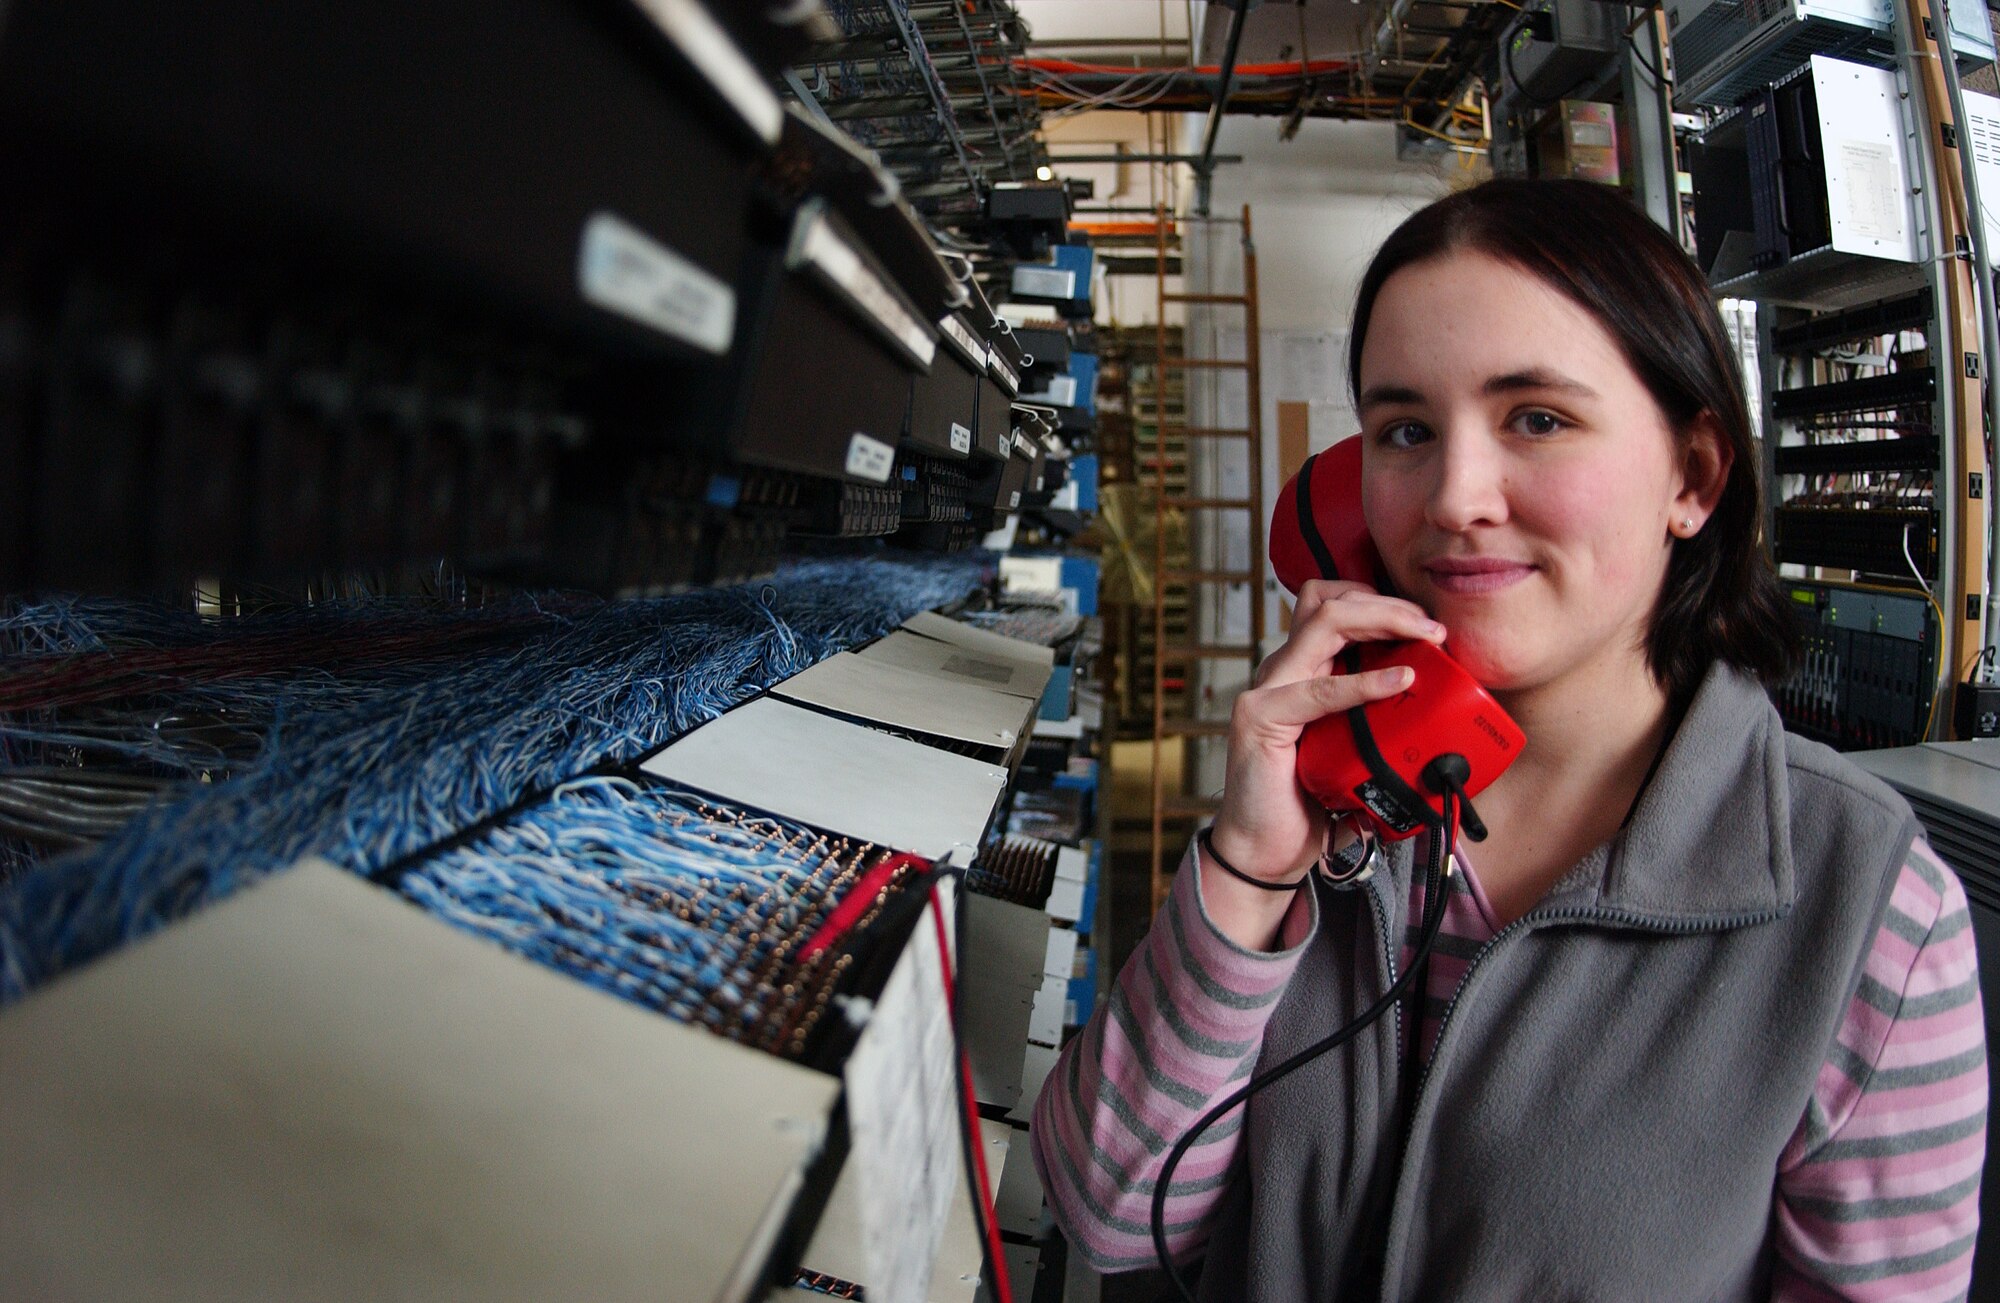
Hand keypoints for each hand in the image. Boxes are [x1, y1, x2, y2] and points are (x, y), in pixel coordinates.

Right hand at [1209, 580, 1445, 884]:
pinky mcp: (1262, 718)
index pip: (1336, 606)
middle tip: (1433, 626)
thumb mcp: (1352, 747)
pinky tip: (1399, 682)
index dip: (1383, 604)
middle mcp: (1281, 670)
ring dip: (1382, 620)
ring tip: (1424, 637)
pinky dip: (1364, 682)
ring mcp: (1268, 690)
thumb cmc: (1307, 801)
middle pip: (1330, 599)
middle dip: (1388, 602)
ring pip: (1324, 622)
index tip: (1429, 627)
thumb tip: (1435, 702)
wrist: (1265, 850)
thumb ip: (1375, 717)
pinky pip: (1319, 690)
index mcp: (1301, 671)